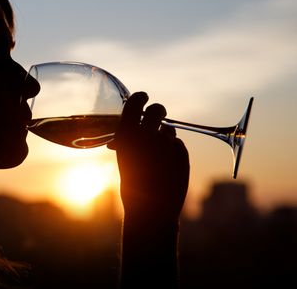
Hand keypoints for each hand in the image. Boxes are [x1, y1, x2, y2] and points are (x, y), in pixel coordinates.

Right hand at [108, 92, 189, 220]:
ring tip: (157, 159)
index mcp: (126, 134)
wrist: (151, 209)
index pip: (136, 102)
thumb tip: (131, 131)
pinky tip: (167, 168)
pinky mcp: (182, 151)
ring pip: (168, 130)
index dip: (140, 98)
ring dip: (164, 138)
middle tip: (156, 119)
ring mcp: (166, 142)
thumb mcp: (123, 159)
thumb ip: (128, 142)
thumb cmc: (132, 185)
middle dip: (157, 112)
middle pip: (157, 110)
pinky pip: (177, 144)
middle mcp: (147, 133)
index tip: (143, 97)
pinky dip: (173, 152)